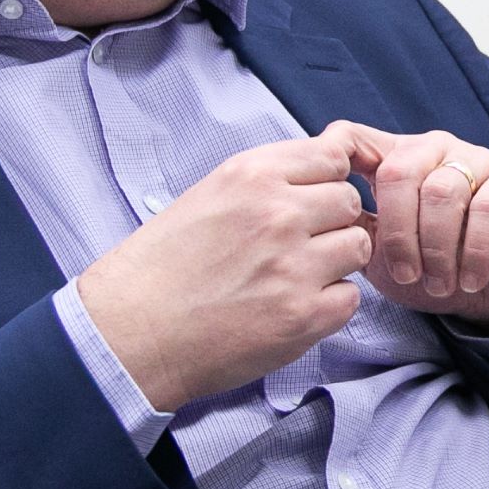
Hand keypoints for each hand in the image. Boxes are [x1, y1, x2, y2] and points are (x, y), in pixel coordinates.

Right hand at [73, 133, 371, 407]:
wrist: (131, 332)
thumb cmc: (162, 266)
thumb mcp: (209, 195)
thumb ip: (268, 179)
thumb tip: (331, 161)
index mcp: (252, 175)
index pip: (334, 157)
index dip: (328, 181)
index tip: (315, 199)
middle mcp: (279, 214)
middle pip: (350, 202)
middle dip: (332, 222)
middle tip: (298, 246)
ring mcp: (295, 265)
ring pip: (357, 247)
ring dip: (335, 262)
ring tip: (292, 277)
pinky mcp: (304, 315)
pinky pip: (350, 297)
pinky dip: (329, 304)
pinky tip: (291, 307)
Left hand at [333, 124, 488, 326]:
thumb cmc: (436, 272)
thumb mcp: (382, 257)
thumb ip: (354, 231)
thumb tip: (322, 217)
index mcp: (396, 159)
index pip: (355, 138)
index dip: (335, 159)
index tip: (330, 204)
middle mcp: (435, 149)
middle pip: (399, 171)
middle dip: (398, 233)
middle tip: (406, 275)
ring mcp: (478, 160)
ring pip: (442, 192)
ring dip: (437, 249)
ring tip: (439, 285)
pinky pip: (488, 209)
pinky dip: (474, 252)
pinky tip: (470, 279)